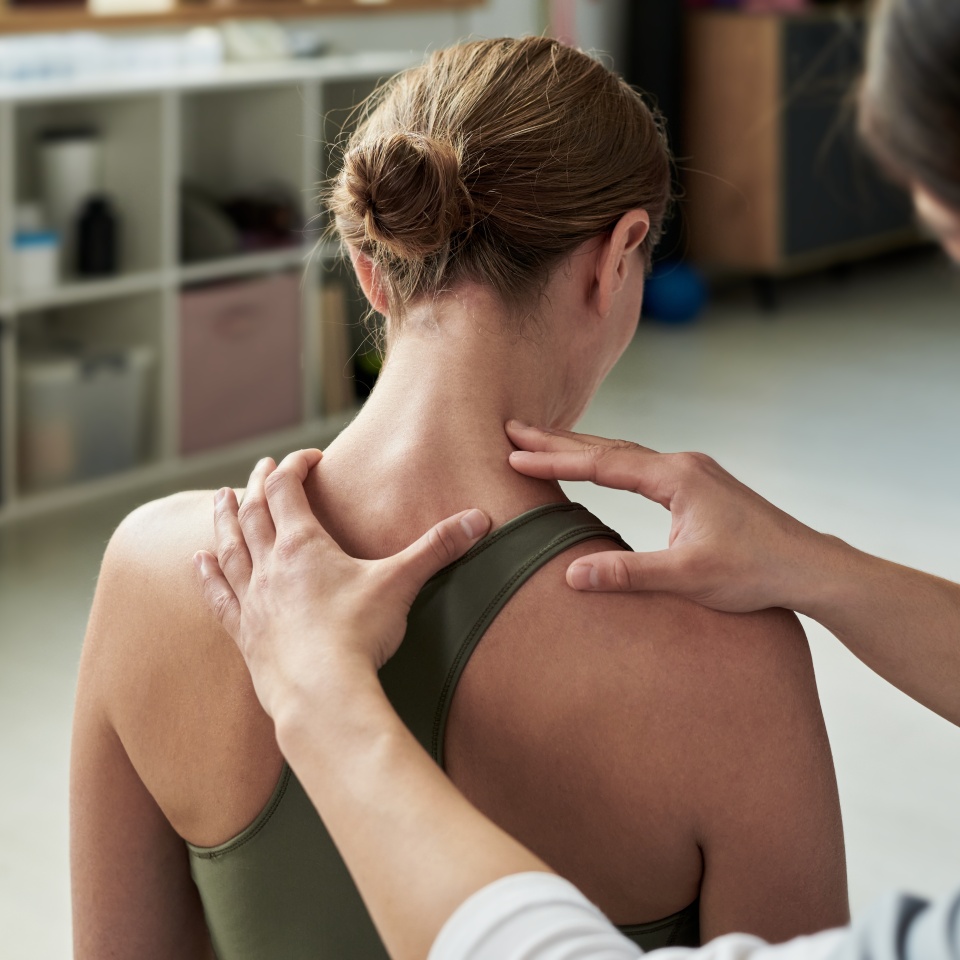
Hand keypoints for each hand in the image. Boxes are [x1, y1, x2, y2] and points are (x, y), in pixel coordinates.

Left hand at [193, 449, 489, 723]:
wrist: (322, 694)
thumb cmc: (360, 634)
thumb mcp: (403, 583)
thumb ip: (439, 547)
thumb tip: (482, 519)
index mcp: (303, 545)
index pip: (288, 489)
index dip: (295, 466)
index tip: (308, 457)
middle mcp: (270, 565)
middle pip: (254, 512)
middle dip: (257, 484)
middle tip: (259, 467)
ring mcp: (252, 599)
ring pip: (230, 547)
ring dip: (224, 519)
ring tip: (219, 498)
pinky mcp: (244, 633)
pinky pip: (219, 596)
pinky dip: (207, 575)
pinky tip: (198, 562)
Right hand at [506, 421, 830, 612]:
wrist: (808, 567)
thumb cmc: (755, 571)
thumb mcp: (687, 577)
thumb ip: (628, 573)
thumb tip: (571, 574)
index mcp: (676, 477)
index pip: (602, 464)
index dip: (555, 460)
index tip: (514, 456)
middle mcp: (682, 464)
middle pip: (608, 446)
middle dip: (558, 439)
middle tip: (514, 429)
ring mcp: (692, 471)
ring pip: (624, 453)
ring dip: (582, 447)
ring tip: (543, 441)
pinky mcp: (698, 485)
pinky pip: (640, 464)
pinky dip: (608, 459)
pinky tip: (600, 465)